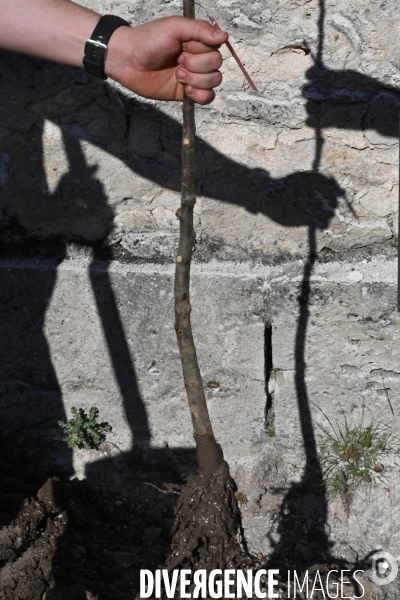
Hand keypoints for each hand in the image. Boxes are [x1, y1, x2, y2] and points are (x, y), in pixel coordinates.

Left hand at [105, 16, 228, 104]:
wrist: (129, 61)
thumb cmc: (148, 40)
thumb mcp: (174, 27)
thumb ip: (200, 29)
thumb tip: (224, 36)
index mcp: (197, 41)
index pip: (216, 48)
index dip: (200, 50)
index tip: (182, 46)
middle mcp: (198, 58)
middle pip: (216, 65)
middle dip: (196, 65)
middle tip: (177, 61)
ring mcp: (194, 76)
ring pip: (214, 81)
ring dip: (196, 79)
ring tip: (177, 75)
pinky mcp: (187, 93)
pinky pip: (208, 98)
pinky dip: (200, 95)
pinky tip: (186, 91)